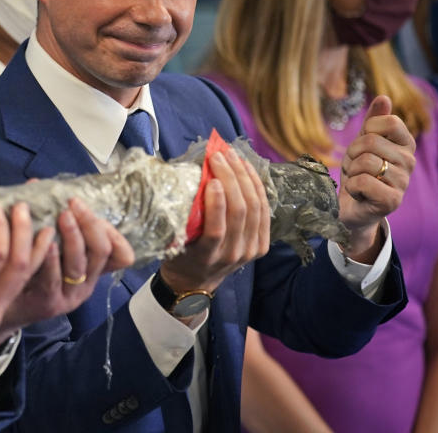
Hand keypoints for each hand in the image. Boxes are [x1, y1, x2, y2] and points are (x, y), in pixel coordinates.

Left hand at [0, 198, 134, 347]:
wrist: (3, 307)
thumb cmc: (27, 270)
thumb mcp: (47, 247)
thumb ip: (46, 219)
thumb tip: (35, 183)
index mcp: (91, 270)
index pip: (120, 254)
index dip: (113, 232)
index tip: (92, 211)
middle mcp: (85, 284)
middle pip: (101, 252)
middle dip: (90, 224)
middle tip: (74, 205)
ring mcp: (68, 295)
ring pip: (79, 265)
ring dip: (73, 237)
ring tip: (63, 216)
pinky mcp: (48, 303)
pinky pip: (54, 279)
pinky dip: (51, 259)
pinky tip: (45, 242)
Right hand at [159, 147, 270, 295]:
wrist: (195, 282)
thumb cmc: (179, 255)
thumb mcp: (174, 240)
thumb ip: (182, 216)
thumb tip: (188, 177)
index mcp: (207, 256)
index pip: (217, 229)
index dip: (217, 203)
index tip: (210, 179)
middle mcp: (232, 255)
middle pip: (239, 212)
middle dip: (231, 178)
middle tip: (219, 156)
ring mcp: (250, 251)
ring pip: (254, 208)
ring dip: (244, 177)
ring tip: (232, 157)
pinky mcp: (261, 245)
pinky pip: (264, 211)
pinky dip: (257, 187)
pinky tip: (248, 170)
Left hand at [338, 95, 415, 260]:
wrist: (352, 207)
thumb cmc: (359, 172)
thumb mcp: (363, 143)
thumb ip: (373, 121)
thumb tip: (383, 97)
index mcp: (405, 144)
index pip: (388, 122)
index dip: (365, 131)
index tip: (363, 147)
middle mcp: (409, 162)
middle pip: (370, 142)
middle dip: (352, 155)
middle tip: (356, 168)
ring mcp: (402, 182)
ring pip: (365, 162)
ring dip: (351, 172)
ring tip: (357, 180)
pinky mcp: (392, 201)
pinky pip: (362, 182)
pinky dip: (352, 187)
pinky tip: (359, 194)